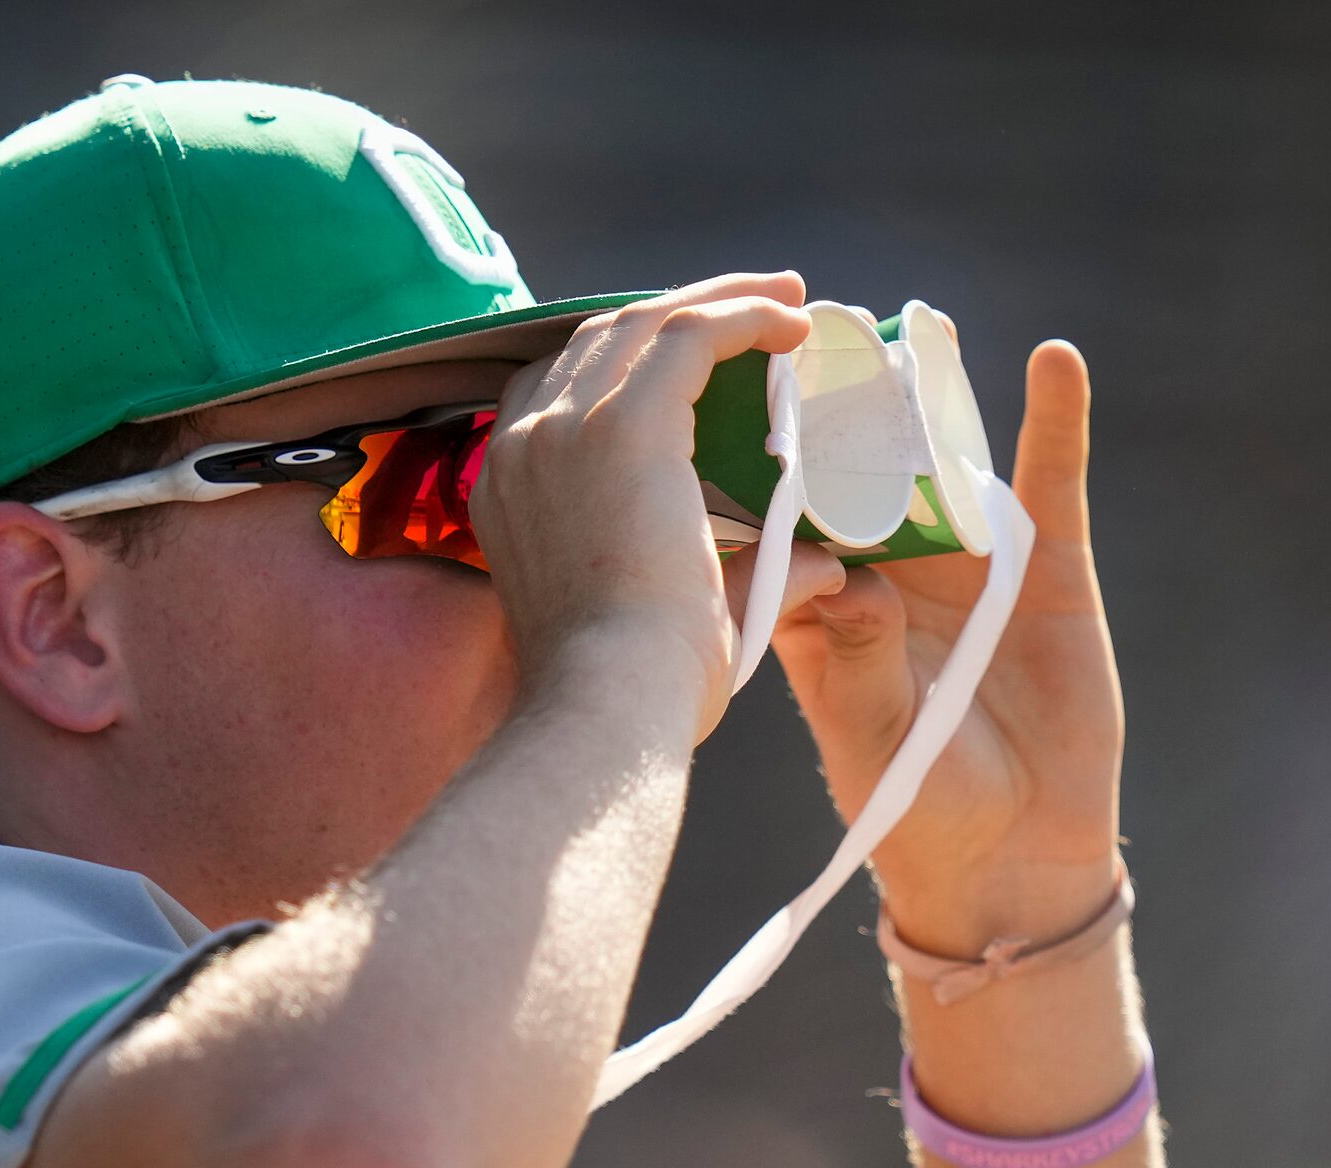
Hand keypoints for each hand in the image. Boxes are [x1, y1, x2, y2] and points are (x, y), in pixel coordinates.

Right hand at [478, 272, 812, 739]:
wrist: (608, 704)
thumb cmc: (634, 690)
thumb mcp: (665, 616)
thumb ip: (740, 574)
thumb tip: (825, 565)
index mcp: (505, 490)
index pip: (552, 388)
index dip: (624, 359)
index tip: (694, 362)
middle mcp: (518, 447)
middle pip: (596, 339)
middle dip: (677, 314)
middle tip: (752, 309)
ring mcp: (561, 430)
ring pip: (642, 323)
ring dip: (719, 301)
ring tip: (784, 301)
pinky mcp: (622, 425)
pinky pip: (690, 336)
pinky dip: (744, 317)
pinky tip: (793, 324)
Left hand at [768, 341, 1122, 955]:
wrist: (1002, 848)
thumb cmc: (911, 802)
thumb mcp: (867, 730)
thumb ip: (854, 659)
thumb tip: (846, 584)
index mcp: (818, 600)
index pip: (781, 511)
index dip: (758, 455)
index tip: (731, 393)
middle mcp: (885, 564)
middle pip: (857, 463)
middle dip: (837, 402)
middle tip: (813, 331)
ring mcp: (965, 558)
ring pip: (943, 456)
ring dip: (931, 393)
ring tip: (915, 326)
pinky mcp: (1044, 565)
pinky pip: (1049, 479)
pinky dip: (1055, 420)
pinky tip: (1055, 364)